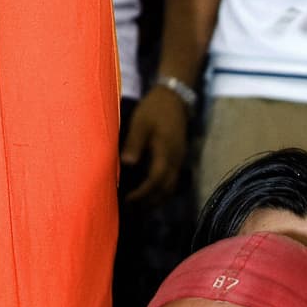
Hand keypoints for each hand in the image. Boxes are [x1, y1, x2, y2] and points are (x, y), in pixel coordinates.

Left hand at [120, 85, 188, 202]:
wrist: (174, 97)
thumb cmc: (154, 109)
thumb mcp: (140, 123)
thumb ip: (134, 143)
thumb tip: (127, 164)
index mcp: (166, 152)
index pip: (156, 181)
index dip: (142, 194)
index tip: (127, 200)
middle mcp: (176, 160)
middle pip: (166, 189)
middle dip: (149, 202)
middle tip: (130, 209)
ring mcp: (179, 159)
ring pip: (171, 187)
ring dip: (156, 198)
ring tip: (138, 205)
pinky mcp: (178, 157)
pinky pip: (172, 180)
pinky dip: (161, 190)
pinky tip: (148, 191)